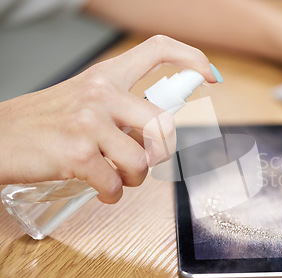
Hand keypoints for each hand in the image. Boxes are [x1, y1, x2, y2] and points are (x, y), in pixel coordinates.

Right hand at [0, 35, 217, 203]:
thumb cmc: (44, 122)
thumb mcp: (83, 99)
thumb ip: (121, 108)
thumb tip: (159, 129)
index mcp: (105, 75)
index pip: (157, 50)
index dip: (191, 58)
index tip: (210, 75)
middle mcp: (101, 93)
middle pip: (163, 124)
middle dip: (159, 153)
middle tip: (142, 161)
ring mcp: (89, 123)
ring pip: (143, 160)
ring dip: (135, 178)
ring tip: (117, 177)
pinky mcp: (78, 155)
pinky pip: (116, 185)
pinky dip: (112, 195)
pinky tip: (101, 190)